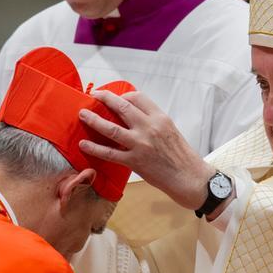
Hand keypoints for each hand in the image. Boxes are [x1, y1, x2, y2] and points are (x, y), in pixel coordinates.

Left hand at [78, 90, 216, 211]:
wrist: (189, 177)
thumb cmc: (182, 155)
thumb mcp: (171, 130)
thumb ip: (153, 122)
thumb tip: (135, 117)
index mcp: (160, 118)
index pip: (138, 98)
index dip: (123, 95)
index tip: (115, 97)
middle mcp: (149, 127)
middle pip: (122, 107)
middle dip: (105, 98)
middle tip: (93, 96)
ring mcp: (140, 144)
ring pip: (111, 128)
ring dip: (94, 120)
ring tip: (82, 114)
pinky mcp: (134, 161)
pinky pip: (110, 153)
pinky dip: (95, 148)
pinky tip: (84, 144)